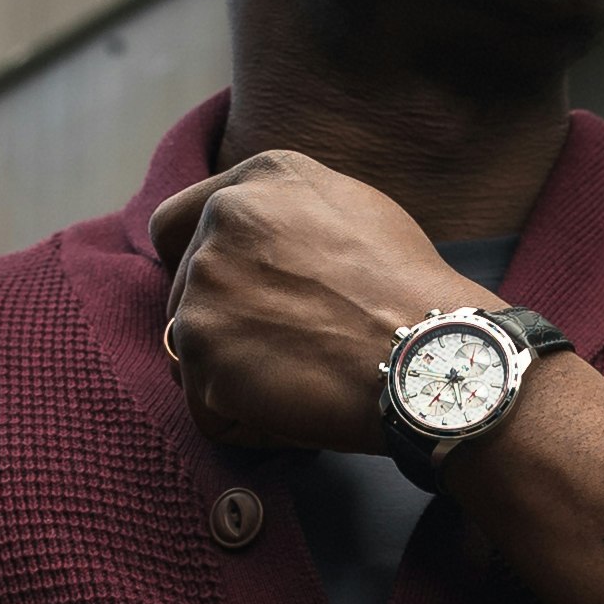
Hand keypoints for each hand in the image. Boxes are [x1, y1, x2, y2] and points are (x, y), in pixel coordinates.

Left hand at [148, 152, 479, 453]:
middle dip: (223, 329)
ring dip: (237, 377)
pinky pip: (207, 407)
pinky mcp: (200, 352)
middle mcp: (222, 220)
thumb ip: (288, 215)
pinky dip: (245, 423)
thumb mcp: (354, 210)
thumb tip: (256, 243)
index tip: (222, 299)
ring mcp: (204, 285)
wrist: (428, 352)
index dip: (193, 267)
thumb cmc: (409, 294)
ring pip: (193, 352)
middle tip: (290, 353)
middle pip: (183, 293)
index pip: (176, 224)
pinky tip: (299, 409)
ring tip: (305, 380)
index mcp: (259, 181)